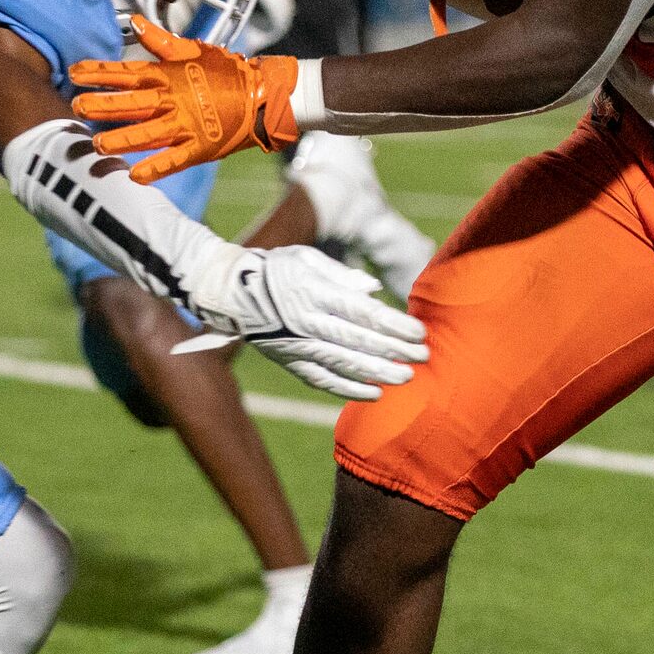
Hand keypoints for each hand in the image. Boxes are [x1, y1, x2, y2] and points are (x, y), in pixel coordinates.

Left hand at [71, 15, 302, 180]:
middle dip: (102, 105)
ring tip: (97, 144)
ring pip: (147, 133)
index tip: (74, 73)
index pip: (127, 72)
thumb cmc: (228, 72)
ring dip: (121, 139)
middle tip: (77, 107)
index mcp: (170, 76)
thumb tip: (137, 22)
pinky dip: (155, 168)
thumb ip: (161, 41)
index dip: (99, 73)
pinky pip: (174, 160)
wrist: (263, 96)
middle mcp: (174, 100)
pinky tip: (134, 175)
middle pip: (131, 102)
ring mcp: (187, 125)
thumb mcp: (193, 50)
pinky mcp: (200, 147)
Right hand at [179, 242, 427, 400]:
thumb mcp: (306, 259)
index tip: (419, 332)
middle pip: (359, 340)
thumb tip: (373, 290)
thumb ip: (342, 275)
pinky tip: (374, 393)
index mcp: (315, 292)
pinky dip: (348, 389)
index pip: (362, 312)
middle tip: (423, 357)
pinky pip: (322, 380)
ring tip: (406, 378)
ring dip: (378, 372)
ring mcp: (297, 345)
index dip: (393, 325)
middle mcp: (307, 321)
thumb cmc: (275, 269)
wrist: (229, 292)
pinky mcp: (289, 362)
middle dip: (394, 350)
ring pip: (344, 363)